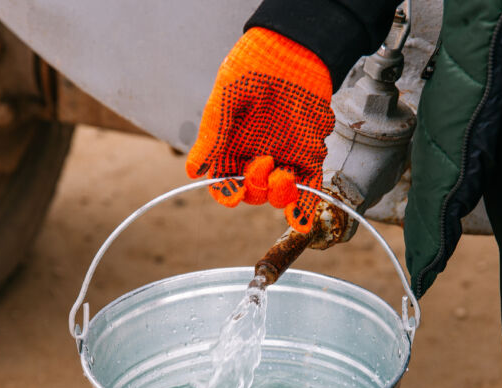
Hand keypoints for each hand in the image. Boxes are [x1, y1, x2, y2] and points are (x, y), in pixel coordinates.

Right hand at [185, 27, 334, 232]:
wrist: (291, 50)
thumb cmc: (252, 68)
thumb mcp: (225, 99)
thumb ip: (212, 135)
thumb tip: (193, 171)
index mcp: (230, 147)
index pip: (224, 183)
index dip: (227, 193)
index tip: (233, 191)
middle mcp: (255, 156)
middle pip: (252, 192)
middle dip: (256, 186)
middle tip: (263, 162)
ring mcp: (284, 157)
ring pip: (278, 195)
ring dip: (279, 194)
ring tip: (282, 174)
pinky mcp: (309, 155)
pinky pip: (308, 188)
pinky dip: (304, 208)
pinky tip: (300, 222)